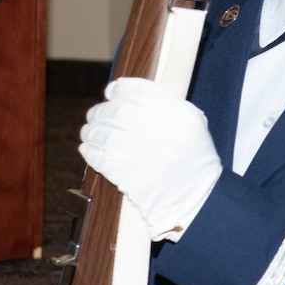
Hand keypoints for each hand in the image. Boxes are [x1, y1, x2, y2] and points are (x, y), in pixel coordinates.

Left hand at [80, 76, 222, 239]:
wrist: (194, 196)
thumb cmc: (195, 157)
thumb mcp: (192, 121)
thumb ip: (167, 104)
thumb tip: (133, 96)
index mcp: (170, 111)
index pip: (134, 89)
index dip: (118, 89)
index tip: (111, 92)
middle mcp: (150, 126)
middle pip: (112, 110)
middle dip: (100, 111)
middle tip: (96, 114)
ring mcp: (133, 149)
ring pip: (100, 133)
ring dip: (91, 130)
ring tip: (89, 131)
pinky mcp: (121, 171)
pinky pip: (96, 156)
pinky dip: (89, 150)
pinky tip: (88, 148)